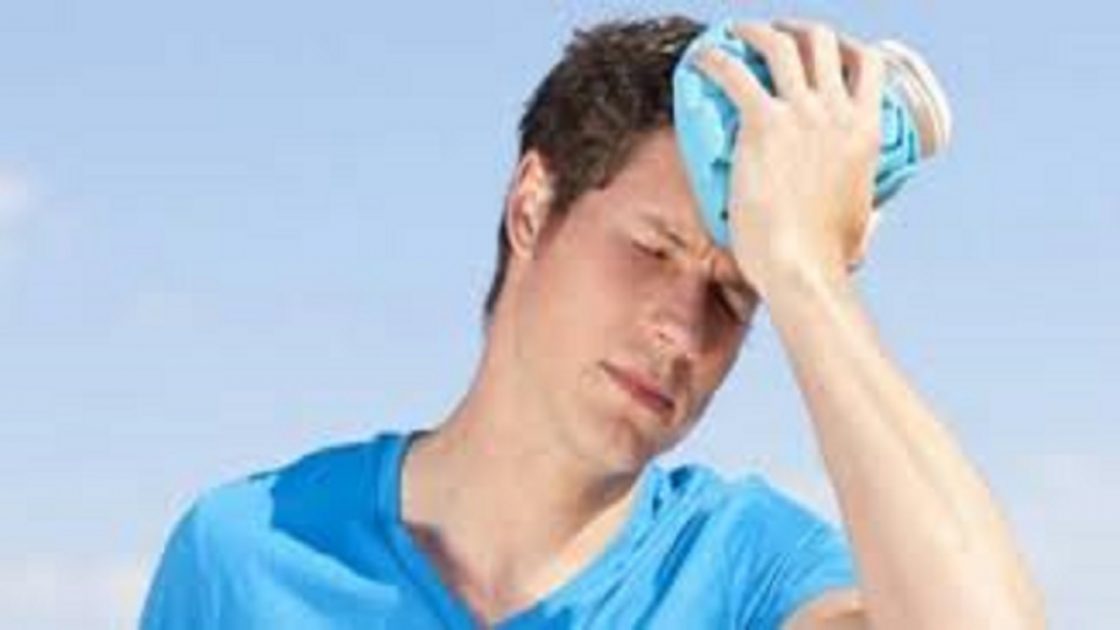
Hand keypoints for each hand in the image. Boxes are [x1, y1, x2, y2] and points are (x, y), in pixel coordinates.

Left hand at [690, 19, 884, 295]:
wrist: (801, 267)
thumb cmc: (824, 258)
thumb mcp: (861, 223)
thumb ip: (866, 210)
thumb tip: (871, 225)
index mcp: (866, 132)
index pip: (868, 64)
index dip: (844, 46)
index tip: (824, 48)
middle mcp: (837, 113)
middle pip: (822, 42)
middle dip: (798, 30)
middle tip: (775, 35)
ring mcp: (802, 114)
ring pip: (781, 45)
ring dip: (756, 31)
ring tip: (736, 33)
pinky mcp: (763, 123)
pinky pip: (735, 73)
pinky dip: (716, 59)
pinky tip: (701, 58)